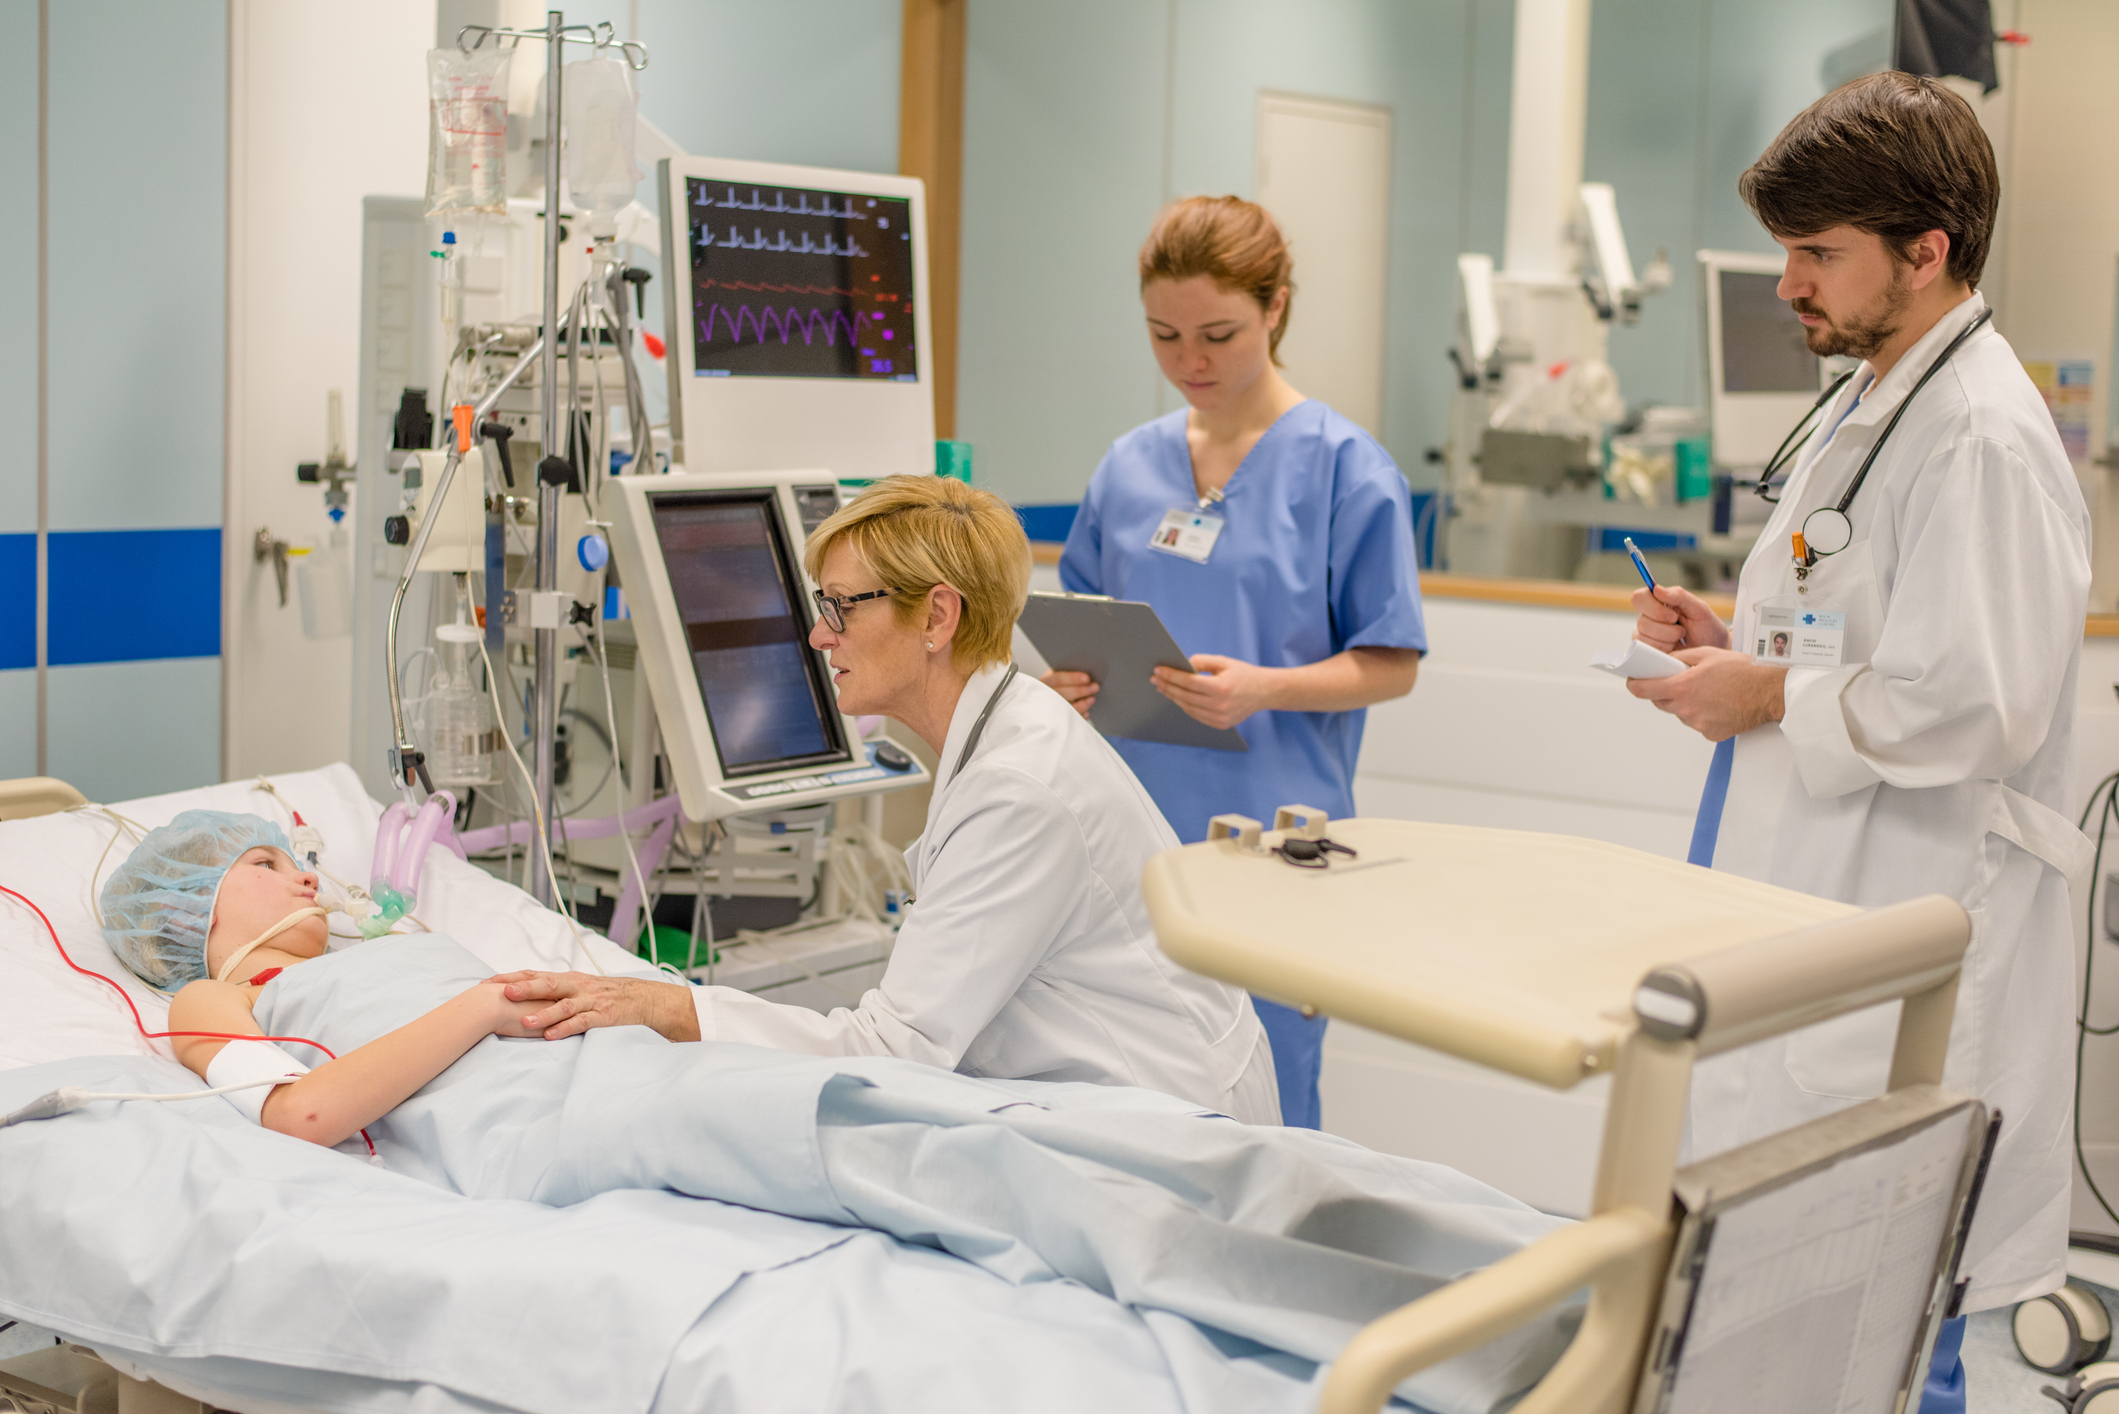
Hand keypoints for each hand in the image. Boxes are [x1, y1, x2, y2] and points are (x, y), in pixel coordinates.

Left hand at [490, 970, 701, 1041]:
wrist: (644, 999)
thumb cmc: (606, 996)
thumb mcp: (579, 988)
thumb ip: (554, 991)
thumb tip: (519, 996)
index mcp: (568, 979)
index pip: (534, 974)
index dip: (510, 978)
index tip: (486, 984)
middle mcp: (577, 986)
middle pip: (547, 984)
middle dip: (524, 988)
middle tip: (502, 993)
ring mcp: (591, 1001)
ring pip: (563, 1005)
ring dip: (543, 1013)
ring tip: (524, 1021)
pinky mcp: (603, 1016)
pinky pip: (582, 1022)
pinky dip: (565, 1028)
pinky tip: (551, 1035)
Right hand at [1041, 669, 1097, 718]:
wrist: (1053, 703)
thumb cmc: (1063, 686)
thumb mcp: (1062, 678)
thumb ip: (1071, 673)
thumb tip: (1086, 671)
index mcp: (1045, 682)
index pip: (1057, 679)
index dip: (1072, 678)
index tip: (1087, 678)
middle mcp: (1043, 696)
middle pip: (1061, 693)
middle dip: (1079, 690)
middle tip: (1095, 687)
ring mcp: (1048, 710)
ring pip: (1064, 708)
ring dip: (1081, 704)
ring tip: (1092, 699)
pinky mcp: (1055, 722)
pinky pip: (1067, 721)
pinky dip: (1078, 717)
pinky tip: (1087, 713)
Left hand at [1151, 654, 1276, 730]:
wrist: (1264, 692)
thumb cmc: (1243, 674)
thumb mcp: (1224, 662)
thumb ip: (1202, 661)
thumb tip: (1183, 666)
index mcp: (1221, 687)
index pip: (1188, 682)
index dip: (1171, 676)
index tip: (1158, 671)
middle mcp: (1220, 705)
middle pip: (1185, 696)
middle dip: (1168, 686)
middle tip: (1156, 679)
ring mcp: (1220, 717)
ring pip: (1188, 708)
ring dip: (1174, 697)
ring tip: (1164, 688)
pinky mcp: (1221, 724)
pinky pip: (1197, 716)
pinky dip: (1185, 707)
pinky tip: (1178, 698)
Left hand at [1626, 647, 1785, 741]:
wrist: (1770, 692)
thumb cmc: (1743, 670)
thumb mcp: (1708, 654)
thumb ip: (1680, 658)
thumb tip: (1664, 661)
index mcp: (1681, 687)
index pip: (1642, 690)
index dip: (1634, 684)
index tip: (1634, 680)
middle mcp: (1686, 709)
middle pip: (1661, 702)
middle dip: (1665, 691)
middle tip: (1679, 680)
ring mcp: (1698, 724)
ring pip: (1680, 713)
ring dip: (1685, 703)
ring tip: (1707, 691)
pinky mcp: (1710, 734)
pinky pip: (1697, 723)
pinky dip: (1702, 714)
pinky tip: (1718, 703)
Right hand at [1631, 585, 1729, 653]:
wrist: (1711, 653)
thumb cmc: (1707, 629)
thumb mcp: (1699, 609)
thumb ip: (1679, 596)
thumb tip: (1656, 589)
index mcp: (1659, 602)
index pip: (1639, 598)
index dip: (1653, 608)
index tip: (1674, 616)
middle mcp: (1649, 617)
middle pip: (1642, 621)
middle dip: (1666, 629)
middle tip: (1682, 631)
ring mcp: (1646, 634)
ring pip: (1644, 637)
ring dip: (1667, 640)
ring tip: (1680, 640)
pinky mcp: (1646, 650)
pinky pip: (1646, 650)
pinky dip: (1664, 650)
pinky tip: (1674, 649)